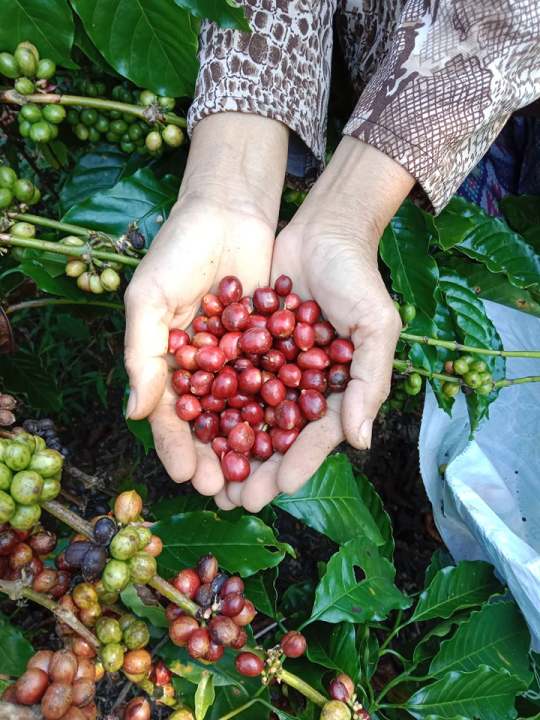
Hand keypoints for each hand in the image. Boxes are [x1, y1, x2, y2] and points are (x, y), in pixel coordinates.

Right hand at [124, 113, 287, 497]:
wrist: (229, 208)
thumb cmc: (177, 250)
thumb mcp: (148, 300)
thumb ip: (141, 357)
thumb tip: (135, 414)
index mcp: (169, 362)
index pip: (172, 416)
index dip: (179, 447)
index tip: (190, 478)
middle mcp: (204, 366)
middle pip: (212, 423)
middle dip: (220, 458)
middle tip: (230, 494)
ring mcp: (238, 357)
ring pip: (246, 410)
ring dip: (253, 445)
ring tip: (263, 478)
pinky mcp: (271, 343)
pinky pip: (277, 382)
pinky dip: (283, 409)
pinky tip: (293, 437)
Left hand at [236, 139, 414, 511]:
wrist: (323, 232)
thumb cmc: (358, 280)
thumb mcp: (375, 328)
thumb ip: (369, 383)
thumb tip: (359, 441)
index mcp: (337, 392)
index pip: (317, 436)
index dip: (298, 463)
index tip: (275, 489)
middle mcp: (302, 387)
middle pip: (278, 437)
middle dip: (256, 469)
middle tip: (233, 501)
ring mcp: (272, 369)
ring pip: (248, 417)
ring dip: (229, 448)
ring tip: (209, 479)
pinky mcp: (246, 347)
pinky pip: (227, 380)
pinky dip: (211, 404)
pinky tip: (193, 427)